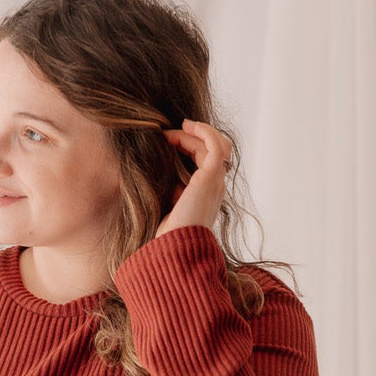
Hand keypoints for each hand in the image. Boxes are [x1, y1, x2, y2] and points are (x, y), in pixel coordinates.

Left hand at [156, 118, 234, 238]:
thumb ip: (170, 189)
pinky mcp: (210, 178)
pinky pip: (215, 145)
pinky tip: (187, 126)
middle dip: (193, 137)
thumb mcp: (167, 207)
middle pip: (214, 150)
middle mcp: (216, 187)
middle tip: (168, 133)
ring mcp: (215, 182)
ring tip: (176, 129)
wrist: (173, 250)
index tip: (167, 141)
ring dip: (195, 133)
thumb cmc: (166, 235)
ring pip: (215, 144)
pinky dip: (203, 131)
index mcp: (207, 195)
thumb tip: (159, 170)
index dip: (189, 147)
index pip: (207, 162)